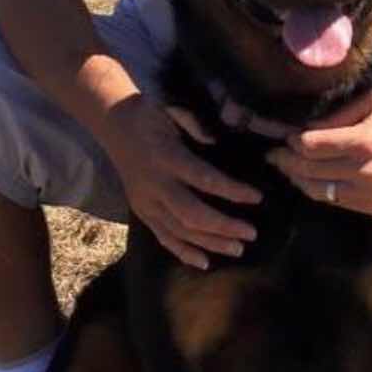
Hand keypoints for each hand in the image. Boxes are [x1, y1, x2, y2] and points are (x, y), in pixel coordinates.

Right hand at [99, 94, 260, 269]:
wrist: (113, 124)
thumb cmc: (151, 114)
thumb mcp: (174, 109)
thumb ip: (197, 126)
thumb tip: (221, 143)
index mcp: (166, 157)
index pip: (203, 178)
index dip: (231, 190)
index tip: (257, 197)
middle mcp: (154, 184)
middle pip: (191, 214)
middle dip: (223, 227)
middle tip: (251, 233)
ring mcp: (145, 201)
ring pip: (178, 231)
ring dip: (209, 243)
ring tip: (238, 249)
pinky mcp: (141, 211)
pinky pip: (162, 237)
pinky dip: (182, 252)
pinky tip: (204, 262)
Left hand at [265, 90, 371, 215]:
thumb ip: (338, 115)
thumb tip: (307, 129)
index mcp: (365, 141)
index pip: (313, 146)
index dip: (293, 142)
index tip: (286, 136)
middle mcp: (365, 171)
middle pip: (310, 170)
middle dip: (286, 161)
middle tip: (273, 154)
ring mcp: (369, 194)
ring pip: (318, 191)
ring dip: (297, 179)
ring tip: (286, 168)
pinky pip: (335, 202)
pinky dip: (318, 190)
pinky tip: (310, 179)